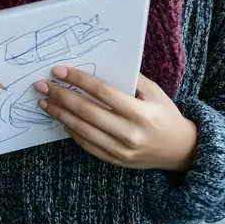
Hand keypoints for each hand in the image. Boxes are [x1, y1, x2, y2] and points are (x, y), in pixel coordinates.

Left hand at [35, 68, 197, 171]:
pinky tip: (61, 119)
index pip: (102, 92)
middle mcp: (130, 133)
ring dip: (60, 114)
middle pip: (87, 112)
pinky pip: (88, 146)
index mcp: (140, 112)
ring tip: (44, 102)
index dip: (79, 80)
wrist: (182, 150)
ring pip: (83, 131)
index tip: (59, 70)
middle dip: (61, 96)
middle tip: (42, 85)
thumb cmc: (166, 114)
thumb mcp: (154, 91)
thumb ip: (129, 77)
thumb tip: (99, 62)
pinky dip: (72, 132)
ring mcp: (122, 150)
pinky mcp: (117, 161)